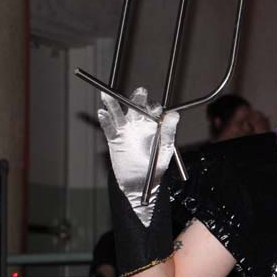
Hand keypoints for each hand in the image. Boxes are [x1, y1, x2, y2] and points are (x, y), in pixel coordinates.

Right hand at [98, 88, 178, 225]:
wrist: (141, 183)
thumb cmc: (156, 166)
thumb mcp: (166, 149)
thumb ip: (169, 132)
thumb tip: (174, 115)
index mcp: (153, 125)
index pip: (153, 110)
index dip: (154, 107)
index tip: (156, 109)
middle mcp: (139, 124)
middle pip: (136, 107)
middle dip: (137, 99)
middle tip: (140, 93)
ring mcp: (125, 130)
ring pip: (118, 113)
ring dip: (113, 104)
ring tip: (108, 96)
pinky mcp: (114, 139)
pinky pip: (108, 127)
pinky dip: (105, 120)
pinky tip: (103, 113)